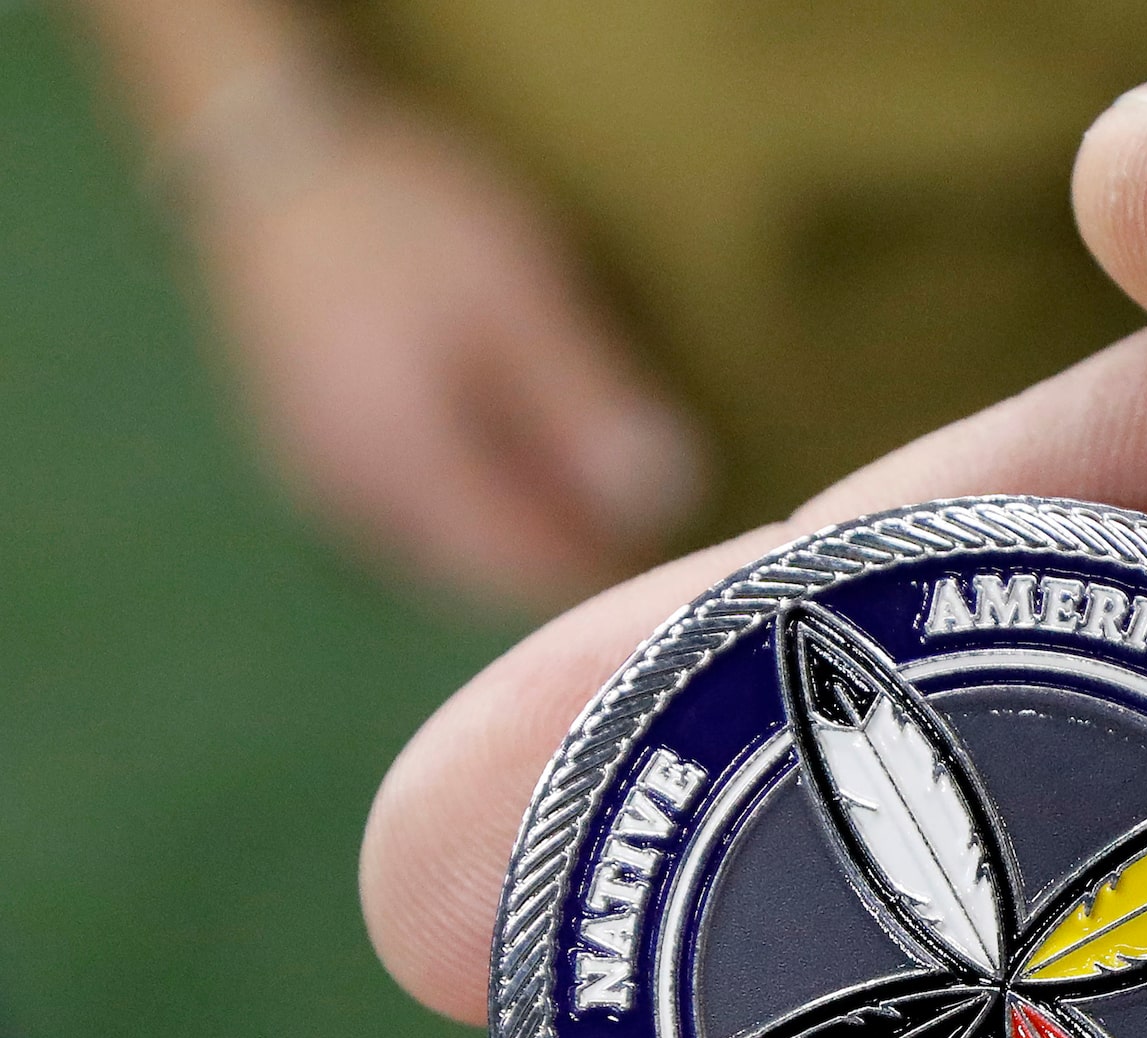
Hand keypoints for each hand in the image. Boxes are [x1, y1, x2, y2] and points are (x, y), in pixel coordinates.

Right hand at [190, 98, 700, 611]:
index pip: (526, 570)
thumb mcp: (519, 295)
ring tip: (583, 493)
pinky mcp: (304, 451)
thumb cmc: (401, 215)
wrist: (263, 146)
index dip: (606, 571)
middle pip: (481, 570)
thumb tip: (671, 498)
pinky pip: (401, 515)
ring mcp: (318, 480)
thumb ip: (589, 403)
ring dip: (512, 534)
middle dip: (560, 555)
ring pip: (440, 549)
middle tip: (639, 522)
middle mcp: (352, 501)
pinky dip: (464, 506)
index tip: (672, 556)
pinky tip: (505, 463)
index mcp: (408, 470)